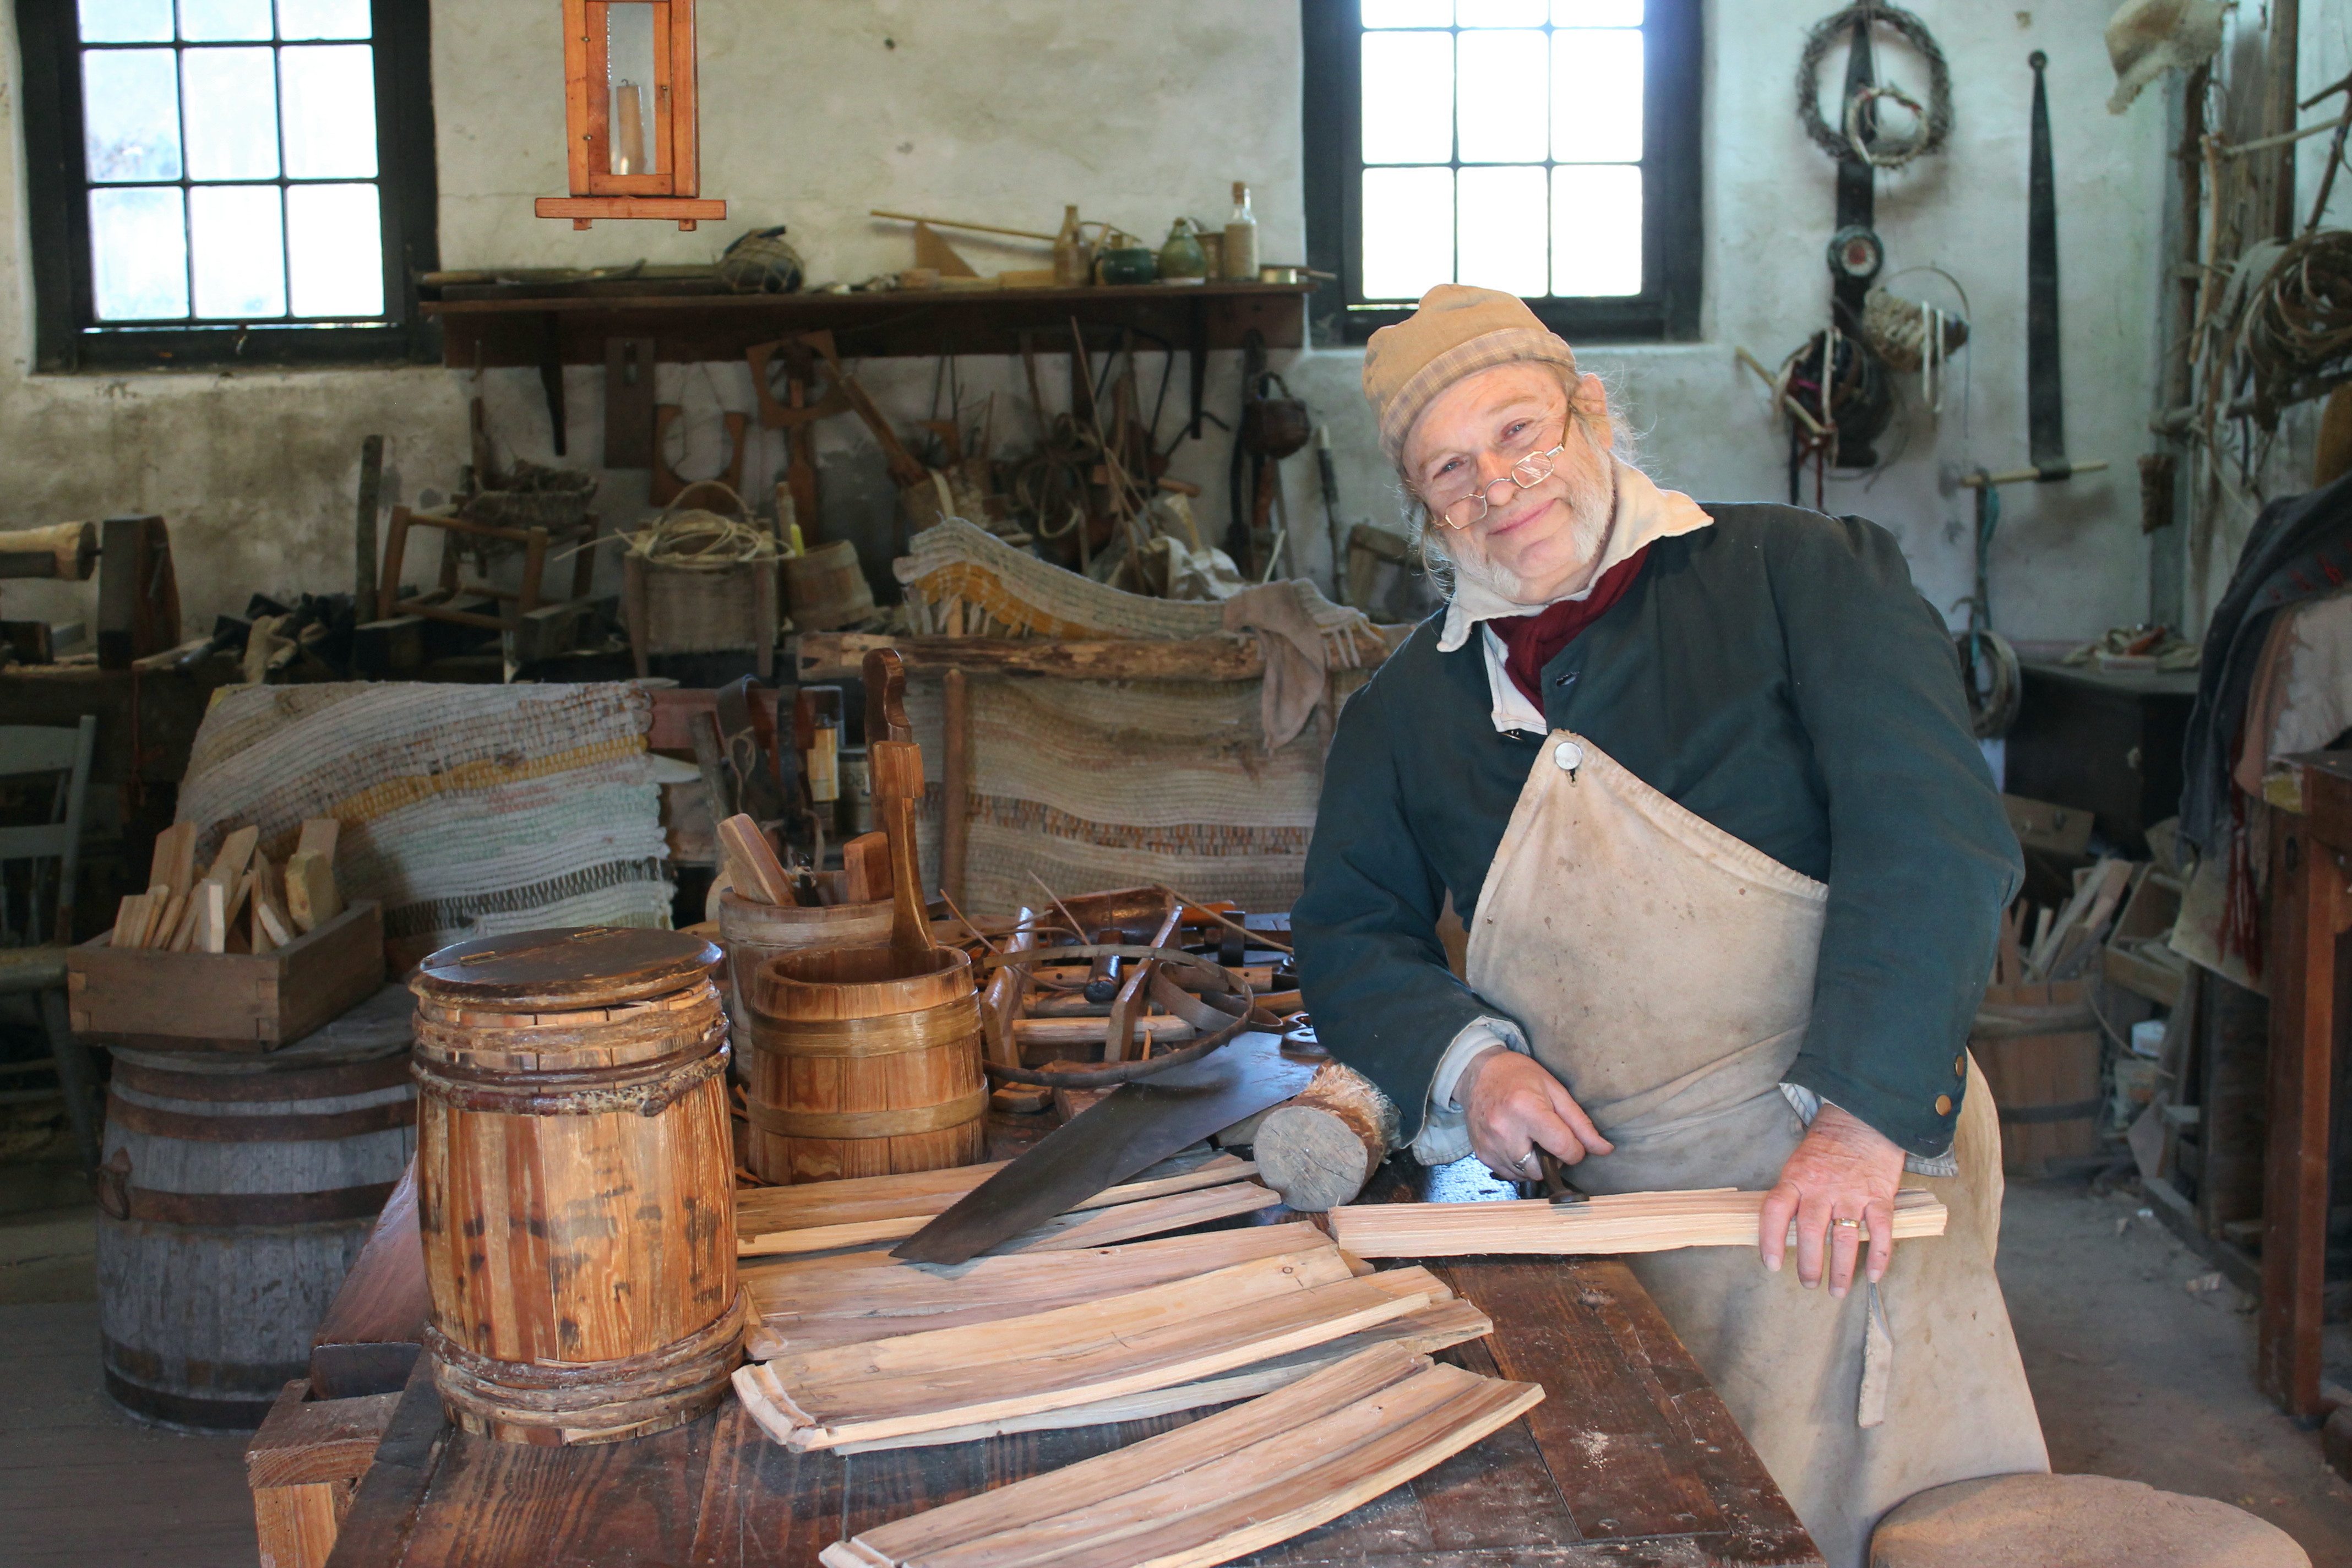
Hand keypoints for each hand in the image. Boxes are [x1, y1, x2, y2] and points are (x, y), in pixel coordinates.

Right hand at [1458, 1049, 1613, 1181]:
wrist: (1478, 1071)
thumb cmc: (1519, 1076)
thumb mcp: (1555, 1090)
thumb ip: (1580, 1123)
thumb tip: (1605, 1149)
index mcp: (1526, 1109)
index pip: (1563, 1148)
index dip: (1575, 1150)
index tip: (1572, 1141)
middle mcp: (1504, 1130)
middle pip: (1543, 1168)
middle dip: (1553, 1159)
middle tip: (1549, 1139)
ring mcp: (1490, 1145)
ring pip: (1526, 1175)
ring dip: (1536, 1164)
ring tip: (1532, 1139)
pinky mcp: (1482, 1154)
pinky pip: (1509, 1174)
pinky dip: (1519, 1165)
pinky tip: (1517, 1144)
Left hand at [1758, 1104, 1904, 1297]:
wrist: (1861, 1120)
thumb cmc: (1826, 1148)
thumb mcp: (1798, 1165)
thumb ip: (1793, 1196)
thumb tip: (1784, 1234)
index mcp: (1795, 1179)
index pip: (1775, 1211)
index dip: (1770, 1240)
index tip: (1772, 1265)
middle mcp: (1821, 1188)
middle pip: (1811, 1231)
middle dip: (1809, 1265)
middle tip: (1809, 1284)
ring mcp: (1851, 1193)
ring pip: (1844, 1237)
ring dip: (1841, 1270)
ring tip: (1837, 1290)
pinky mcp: (1879, 1195)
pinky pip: (1879, 1231)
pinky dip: (1878, 1256)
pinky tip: (1873, 1276)